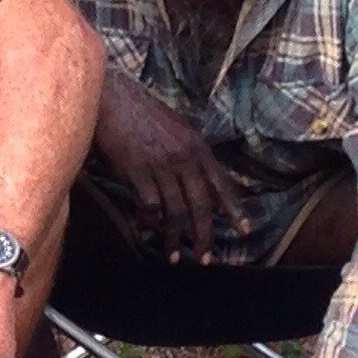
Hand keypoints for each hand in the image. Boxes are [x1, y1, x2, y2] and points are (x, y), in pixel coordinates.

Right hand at [93, 69, 242, 265]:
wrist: (113, 98)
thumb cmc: (143, 114)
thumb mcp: (178, 129)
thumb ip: (191, 154)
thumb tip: (200, 181)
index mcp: (197, 147)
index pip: (221, 184)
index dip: (234, 209)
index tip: (244, 231)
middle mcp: (184, 158)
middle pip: (200, 205)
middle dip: (204, 236)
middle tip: (205, 259)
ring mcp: (161, 165)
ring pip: (175, 212)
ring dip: (174, 239)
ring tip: (172, 258)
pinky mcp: (137, 171)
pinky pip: (149, 207)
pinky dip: (148, 224)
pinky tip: (145, 234)